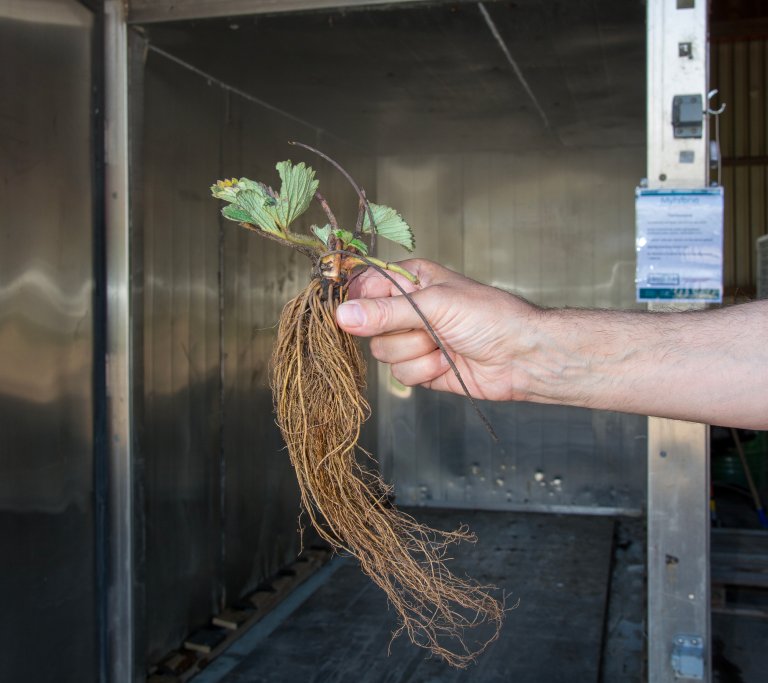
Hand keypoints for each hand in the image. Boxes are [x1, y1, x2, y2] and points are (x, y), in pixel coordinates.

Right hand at [336, 259, 539, 400]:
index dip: (357, 302)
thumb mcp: (435, 305)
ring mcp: (415, 340)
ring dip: (416, 354)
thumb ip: (386, 312)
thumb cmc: (489, 317)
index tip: (356, 313)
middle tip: (428, 328)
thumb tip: (342, 316)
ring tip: (445, 345)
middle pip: (368, 327)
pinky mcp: (422, 369)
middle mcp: (408, 309)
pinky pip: (401, 376)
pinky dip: (425, 372)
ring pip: (383, 354)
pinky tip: (448, 363)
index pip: (364, 287)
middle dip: (399, 333)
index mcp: (410, 281)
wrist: (523, 357)